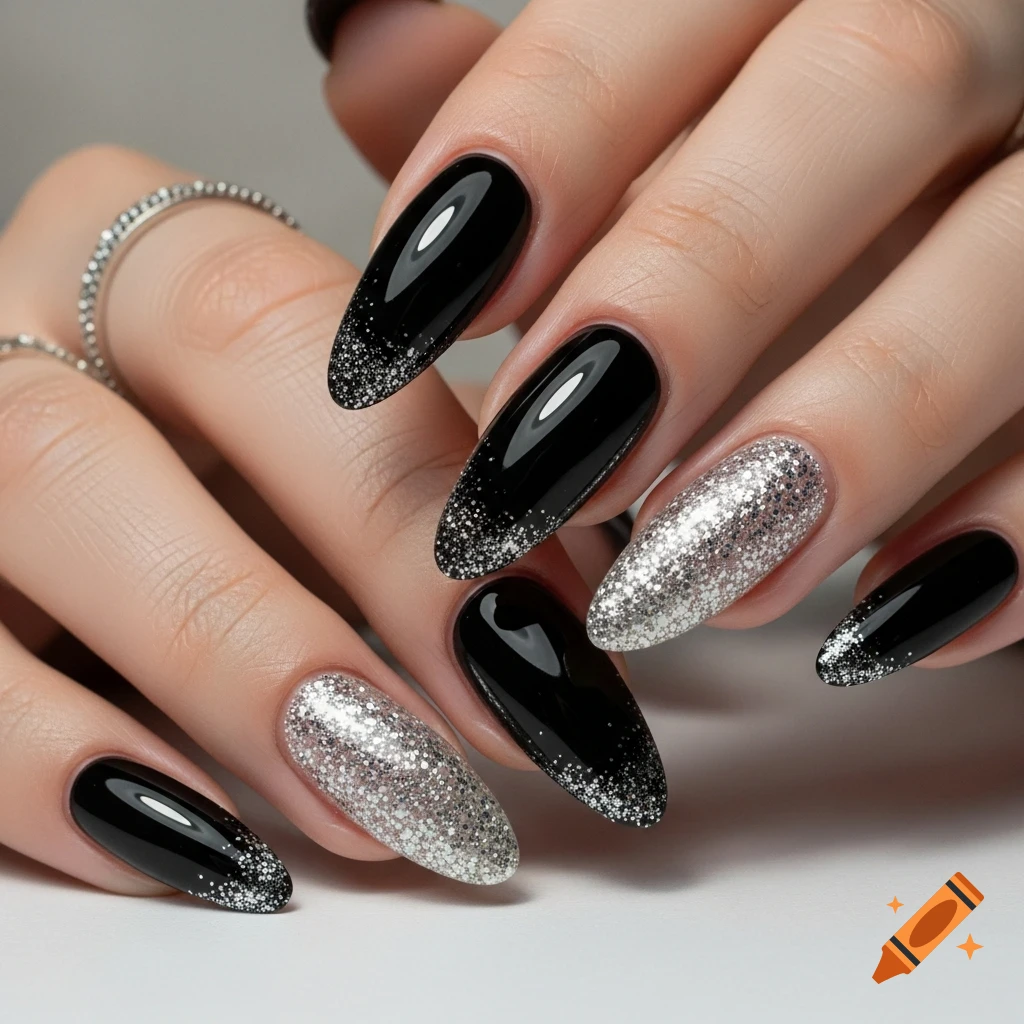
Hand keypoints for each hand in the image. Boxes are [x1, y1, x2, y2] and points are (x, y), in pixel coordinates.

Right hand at [0, 31, 666, 908]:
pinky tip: (204, 842)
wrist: (100, 498)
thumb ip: (451, 499)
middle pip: (206, 348)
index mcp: (174, 252)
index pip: (316, 307)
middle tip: (506, 715)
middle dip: (380, 538)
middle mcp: (47, 309)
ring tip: (380, 800)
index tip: (558, 631)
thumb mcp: (341, 460)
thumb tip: (573, 614)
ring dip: (240, 668)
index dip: (435, 471)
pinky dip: (60, 773)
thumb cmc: (240, 478)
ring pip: (44, 490)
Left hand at [312, 0, 1023, 684]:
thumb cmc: (782, 179)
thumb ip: (541, 91)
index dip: (539, 136)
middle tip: (542, 475)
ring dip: (845, 438)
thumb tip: (370, 44)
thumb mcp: (661, 109)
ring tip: (687, 578)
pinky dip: (1016, 533)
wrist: (952, 220)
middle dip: (694, 290)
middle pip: (875, 80)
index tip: (415, 310)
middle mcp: (985, 21)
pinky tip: (887, 618)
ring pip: (1017, 260)